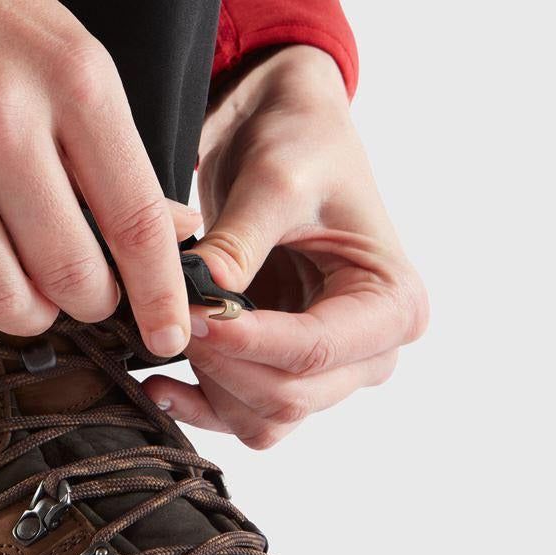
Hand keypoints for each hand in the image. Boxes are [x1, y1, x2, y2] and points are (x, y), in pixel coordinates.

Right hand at [0, 0, 196, 355]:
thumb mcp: (82, 70)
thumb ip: (125, 160)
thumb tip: (177, 232)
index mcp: (75, 89)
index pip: (135, 222)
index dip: (160, 295)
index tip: (168, 335)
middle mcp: (0, 122)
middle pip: (69, 273)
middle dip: (93, 305)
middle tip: (93, 295)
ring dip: (29, 318)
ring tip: (36, 300)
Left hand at [143, 45, 428, 448]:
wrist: (288, 137)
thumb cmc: (302, 146)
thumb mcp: (275, 182)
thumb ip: (239, 246)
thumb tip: (198, 297)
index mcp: (392, 303)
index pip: (315, 348)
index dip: (247, 342)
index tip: (189, 317)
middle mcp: (369, 348)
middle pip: (291, 394)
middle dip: (223, 365)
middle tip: (172, 321)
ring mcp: (328, 367)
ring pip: (266, 417)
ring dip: (210, 391)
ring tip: (168, 341)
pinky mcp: (286, 368)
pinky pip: (248, 416)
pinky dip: (205, 407)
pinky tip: (164, 384)